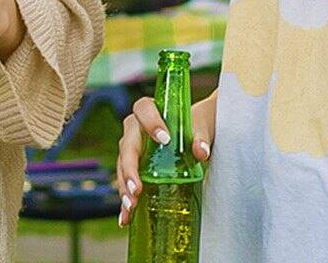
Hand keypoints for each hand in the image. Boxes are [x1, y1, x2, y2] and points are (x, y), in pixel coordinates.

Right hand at [115, 91, 215, 224]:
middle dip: (129, 167)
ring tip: (131, 206)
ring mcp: (136, 152)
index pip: (143, 109)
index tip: (164, 139)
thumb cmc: (200, 124)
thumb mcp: (204, 124)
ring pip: (123, 166)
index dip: (150, 122)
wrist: (201, 134)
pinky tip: (125, 218)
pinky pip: (128, 185)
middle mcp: (138, 131)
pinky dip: (126, 202)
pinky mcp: (139, 171)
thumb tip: (200, 151)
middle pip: (127, 144)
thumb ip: (201, 134)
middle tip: (136, 187)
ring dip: (125, 186)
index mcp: (152, 112)